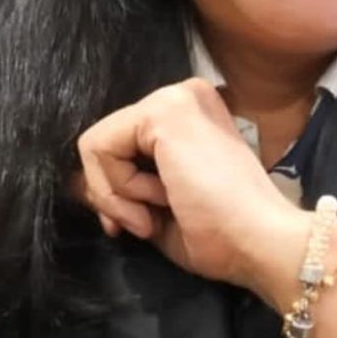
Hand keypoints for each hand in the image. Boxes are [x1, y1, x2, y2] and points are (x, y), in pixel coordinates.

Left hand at [74, 77, 306, 290]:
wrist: (261, 242)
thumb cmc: (223, 235)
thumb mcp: (158, 207)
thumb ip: (122, 188)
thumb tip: (75, 183)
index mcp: (191, 115)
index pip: (124, 144)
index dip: (119, 191)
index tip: (143, 224)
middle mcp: (183, 96)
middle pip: (108, 143)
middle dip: (116, 194)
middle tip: (150, 222)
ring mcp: (173, 98)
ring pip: (98, 146)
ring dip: (119, 194)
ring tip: (162, 210)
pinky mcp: (162, 111)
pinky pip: (98, 149)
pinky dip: (115, 189)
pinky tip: (157, 202)